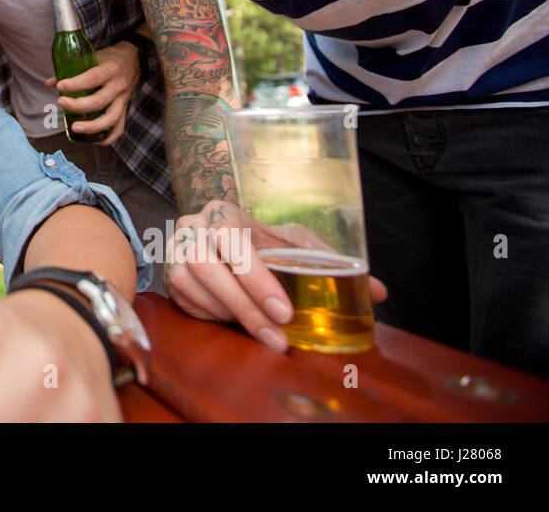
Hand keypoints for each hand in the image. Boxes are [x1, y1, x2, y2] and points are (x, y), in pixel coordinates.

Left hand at [47, 41, 139, 143]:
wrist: (133, 61)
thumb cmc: (108, 59)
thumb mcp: (93, 57)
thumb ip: (72, 69)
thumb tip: (50, 83)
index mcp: (111, 69)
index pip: (93, 78)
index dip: (76, 84)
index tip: (60, 86)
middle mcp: (119, 86)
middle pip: (100, 101)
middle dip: (78, 105)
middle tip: (61, 103)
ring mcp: (124, 100)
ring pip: (111, 118)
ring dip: (92, 127)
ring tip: (74, 128)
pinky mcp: (125, 111)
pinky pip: (118, 129)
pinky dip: (106, 138)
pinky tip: (91, 139)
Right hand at [163, 200, 387, 353]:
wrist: (221, 239)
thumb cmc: (265, 242)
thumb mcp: (295, 244)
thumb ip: (329, 263)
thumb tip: (379, 291)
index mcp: (222, 212)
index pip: (232, 238)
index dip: (256, 277)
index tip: (285, 311)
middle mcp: (190, 227)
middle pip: (206, 265)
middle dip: (244, 306)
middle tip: (278, 336)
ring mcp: (173, 251)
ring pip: (190, 284)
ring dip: (230, 314)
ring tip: (264, 334)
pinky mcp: (168, 277)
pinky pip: (186, 302)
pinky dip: (214, 316)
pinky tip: (238, 322)